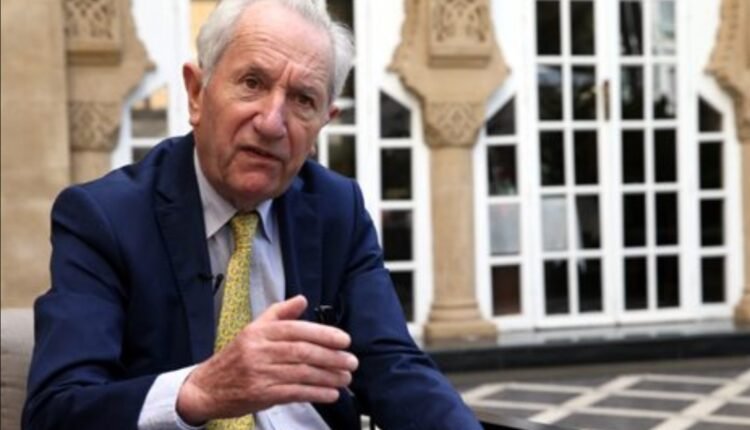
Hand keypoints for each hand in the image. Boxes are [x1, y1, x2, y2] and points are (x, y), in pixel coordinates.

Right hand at [176, 295, 357, 423]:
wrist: (206, 388)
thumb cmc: (235, 358)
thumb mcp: (252, 330)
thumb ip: (279, 314)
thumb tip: (302, 300)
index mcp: (259, 332)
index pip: (296, 329)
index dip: (323, 334)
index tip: (344, 340)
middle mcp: (259, 350)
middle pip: (302, 351)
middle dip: (331, 357)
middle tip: (351, 361)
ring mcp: (259, 373)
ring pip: (301, 373)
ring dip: (328, 376)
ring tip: (345, 378)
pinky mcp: (260, 394)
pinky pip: (294, 393)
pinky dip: (316, 393)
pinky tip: (330, 393)